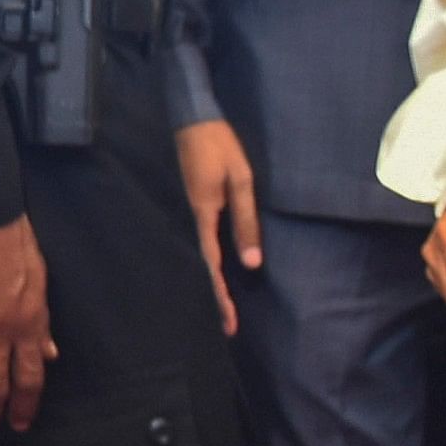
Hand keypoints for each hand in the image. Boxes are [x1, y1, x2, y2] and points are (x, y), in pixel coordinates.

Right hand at [176, 117, 262, 334]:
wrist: (193, 117)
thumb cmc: (220, 146)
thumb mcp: (241, 182)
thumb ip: (246, 221)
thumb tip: (252, 263)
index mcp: (204, 215)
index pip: (212, 265)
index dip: (221, 295)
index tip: (229, 323)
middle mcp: (194, 218)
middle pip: (204, 266)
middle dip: (217, 297)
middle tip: (228, 327)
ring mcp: (193, 210)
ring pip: (202, 254)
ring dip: (213, 282)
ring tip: (224, 306)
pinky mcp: (197, 202)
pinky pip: (204, 239)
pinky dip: (211, 261)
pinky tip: (219, 267)